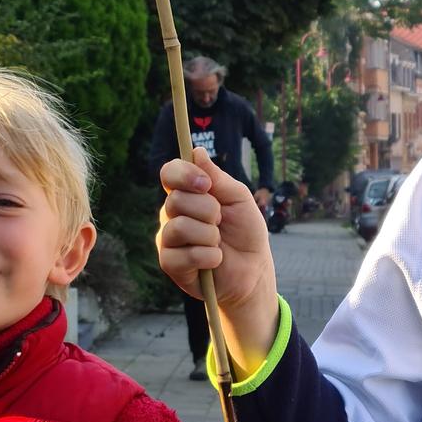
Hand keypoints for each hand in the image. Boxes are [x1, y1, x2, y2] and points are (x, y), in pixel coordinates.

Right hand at [158, 154, 278, 374]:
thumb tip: (196, 151)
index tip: (207, 185)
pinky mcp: (170, 263)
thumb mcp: (238, 198)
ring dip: (209, 236)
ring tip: (218, 243)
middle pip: (176, 200)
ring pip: (179, 227)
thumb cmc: (245, 232)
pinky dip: (209, 257)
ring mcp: (168, 239)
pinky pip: (184, 254)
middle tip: (221, 222)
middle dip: (209, 211)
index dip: (184, 175)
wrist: (253, 269)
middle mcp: (172, 213)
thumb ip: (217, 177)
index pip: (170, 173)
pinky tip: (215, 260)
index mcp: (187, 193)